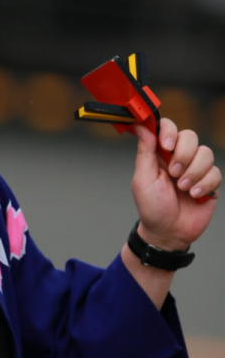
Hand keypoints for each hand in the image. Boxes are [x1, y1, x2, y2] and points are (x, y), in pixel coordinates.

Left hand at [132, 119, 219, 249]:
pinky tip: (195, 196)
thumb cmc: (152, 207)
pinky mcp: (210, 181)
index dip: (169, 132)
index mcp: (160, 154)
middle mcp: (179, 157)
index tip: (166, 147)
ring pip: (206, 153)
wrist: (169, 232)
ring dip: (193, 172)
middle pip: (190, 136)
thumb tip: (140, 124)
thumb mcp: (143, 179)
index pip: (168, 127)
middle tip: (173, 174)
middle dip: (183, 155)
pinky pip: (215, 172)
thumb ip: (145, 151)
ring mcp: (196, 168)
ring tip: (183, 189)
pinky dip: (204, 185)